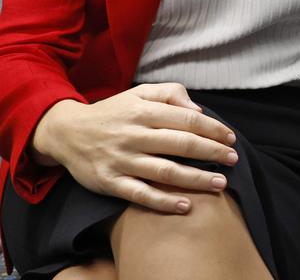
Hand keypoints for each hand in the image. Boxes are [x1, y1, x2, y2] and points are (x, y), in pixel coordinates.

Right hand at [31, 83, 238, 213]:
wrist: (66, 133)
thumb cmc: (111, 114)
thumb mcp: (138, 94)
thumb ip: (169, 94)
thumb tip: (198, 111)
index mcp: (142, 112)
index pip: (187, 120)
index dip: (213, 129)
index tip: (230, 138)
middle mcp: (133, 136)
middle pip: (180, 145)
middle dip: (211, 153)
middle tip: (233, 160)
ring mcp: (121, 160)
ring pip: (165, 171)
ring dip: (196, 179)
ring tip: (220, 183)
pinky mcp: (110, 182)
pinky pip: (140, 194)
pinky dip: (163, 201)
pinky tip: (185, 205)